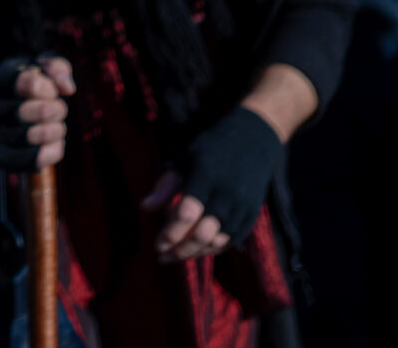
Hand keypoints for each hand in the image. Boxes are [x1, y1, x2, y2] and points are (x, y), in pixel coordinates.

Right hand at [0, 56, 75, 169]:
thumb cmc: (19, 88)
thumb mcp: (35, 67)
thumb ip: (56, 67)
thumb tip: (68, 88)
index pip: (34, 84)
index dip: (50, 88)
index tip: (47, 89)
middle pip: (44, 111)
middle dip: (58, 109)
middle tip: (55, 109)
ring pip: (41, 135)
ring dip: (58, 129)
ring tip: (54, 125)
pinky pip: (39, 158)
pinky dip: (55, 149)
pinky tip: (52, 141)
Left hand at [141, 107, 282, 262]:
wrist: (253, 140)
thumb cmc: (210, 148)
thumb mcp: (183, 159)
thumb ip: (165, 186)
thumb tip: (144, 209)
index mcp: (206, 176)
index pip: (186, 213)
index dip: (171, 232)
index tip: (156, 245)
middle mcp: (227, 194)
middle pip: (202, 234)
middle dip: (180, 250)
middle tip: (162, 256)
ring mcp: (242, 206)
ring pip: (217, 241)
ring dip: (195, 253)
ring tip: (175, 256)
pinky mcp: (252, 213)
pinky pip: (232, 240)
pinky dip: (213, 249)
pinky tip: (197, 250)